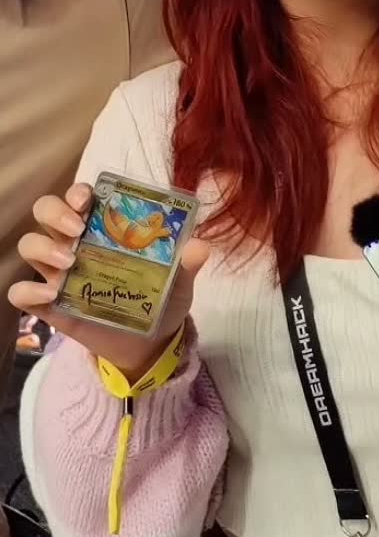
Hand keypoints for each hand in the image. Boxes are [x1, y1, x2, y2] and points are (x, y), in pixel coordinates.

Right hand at [9, 183, 209, 379]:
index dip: (77, 192)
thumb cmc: (160, 300)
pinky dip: (28, 290)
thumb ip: (187, 263)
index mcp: (104, 229)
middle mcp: (75, 244)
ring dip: (43, 248)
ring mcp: (59, 274)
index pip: (80, 197)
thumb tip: (199, 246)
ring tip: (70, 262)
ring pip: (30, 245)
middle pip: (46, 211)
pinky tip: (51, 295)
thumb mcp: (179, 281)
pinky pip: (22, 293)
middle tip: (77, 228)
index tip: (87, 199)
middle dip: (55, 212)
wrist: (150, 344)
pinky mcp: (50, 306)